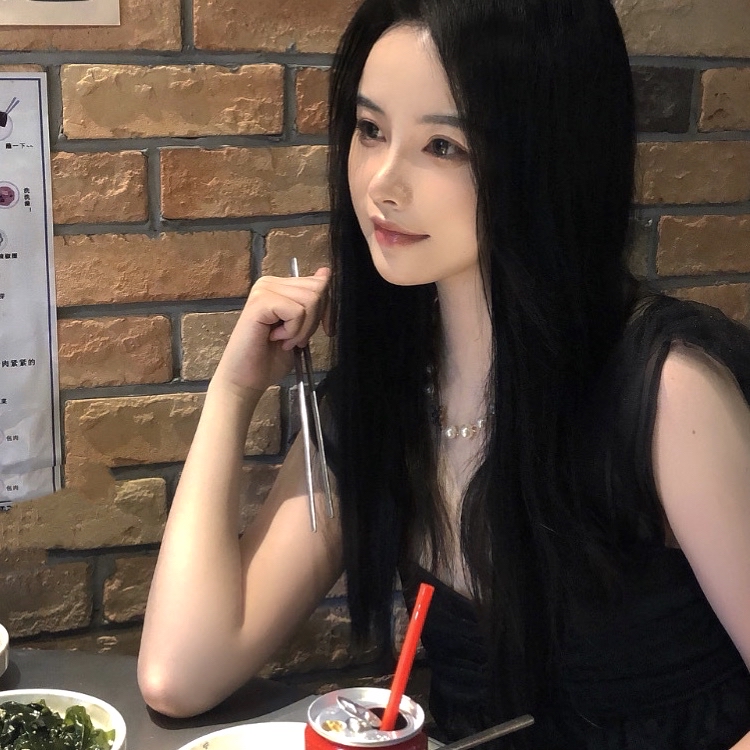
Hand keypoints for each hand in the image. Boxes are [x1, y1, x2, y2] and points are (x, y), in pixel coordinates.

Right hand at [212, 267, 330, 396]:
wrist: (246, 379)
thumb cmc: (270, 358)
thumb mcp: (302, 327)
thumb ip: (313, 302)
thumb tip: (325, 272)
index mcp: (279, 286)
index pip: (319, 283)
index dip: (328, 309)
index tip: (324, 330)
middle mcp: (269, 283)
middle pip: (318, 290)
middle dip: (315, 321)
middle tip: (295, 339)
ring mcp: (263, 291)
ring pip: (310, 300)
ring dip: (303, 329)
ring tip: (285, 340)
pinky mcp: (260, 303)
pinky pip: (297, 312)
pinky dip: (293, 331)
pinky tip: (276, 338)